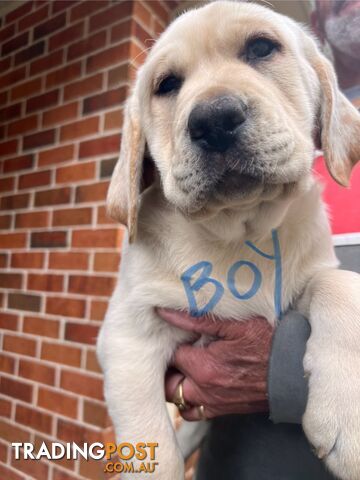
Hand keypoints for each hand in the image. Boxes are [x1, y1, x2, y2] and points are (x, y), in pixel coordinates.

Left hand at [157, 308, 273, 420]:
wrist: (295, 371)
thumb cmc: (268, 342)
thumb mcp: (233, 325)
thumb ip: (195, 320)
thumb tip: (164, 311)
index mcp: (203, 366)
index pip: (171, 355)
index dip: (174, 342)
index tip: (180, 334)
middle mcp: (203, 389)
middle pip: (168, 383)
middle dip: (169, 368)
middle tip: (177, 350)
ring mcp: (213, 403)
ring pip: (178, 400)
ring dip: (176, 385)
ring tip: (183, 368)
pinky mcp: (223, 411)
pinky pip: (194, 413)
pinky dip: (189, 402)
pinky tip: (196, 384)